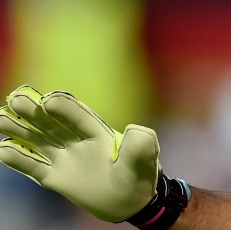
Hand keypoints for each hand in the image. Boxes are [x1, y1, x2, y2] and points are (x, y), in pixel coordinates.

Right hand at [0, 85, 159, 221]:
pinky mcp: (57, 178)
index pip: (79, 117)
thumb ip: (142, 143)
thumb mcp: (146, 158)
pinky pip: (35, 167)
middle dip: (35, 112)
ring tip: (1, 117)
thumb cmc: (140, 177)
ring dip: (20, 130)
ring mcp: (66, 159)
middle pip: (53, 124)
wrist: (132, 203)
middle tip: (16, 99)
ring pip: (39, 141)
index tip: (49, 100)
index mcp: (100, 134)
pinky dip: (19, 160)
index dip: (65, 108)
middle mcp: (79, 143)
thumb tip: (133, 128)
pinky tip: (3, 150)